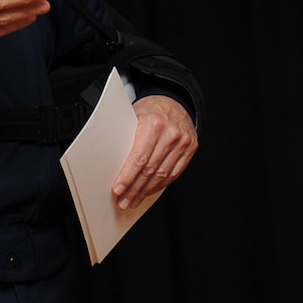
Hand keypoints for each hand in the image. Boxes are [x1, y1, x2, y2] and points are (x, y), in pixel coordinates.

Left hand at [111, 95, 197, 209]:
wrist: (174, 101)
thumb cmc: (151, 109)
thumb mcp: (134, 115)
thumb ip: (126, 137)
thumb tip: (111, 163)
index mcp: (154, 123)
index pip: (139, 157)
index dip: (128, 176)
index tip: (118, 189)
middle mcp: (171, 134)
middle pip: (150, 170)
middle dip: (134, 189)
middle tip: (123, 200)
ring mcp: (183, 143)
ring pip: (162, 175)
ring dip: (146, 192)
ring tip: (133, 200)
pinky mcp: (190, 150)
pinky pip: (173, 174)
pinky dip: (160, 185)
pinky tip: (149, 192)